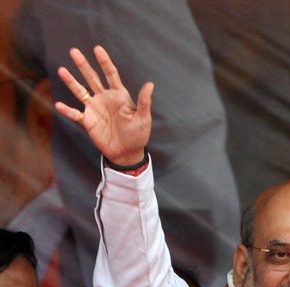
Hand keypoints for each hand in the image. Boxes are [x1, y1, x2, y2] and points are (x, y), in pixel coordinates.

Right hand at [55, 45, 153, 165]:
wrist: (127, 153)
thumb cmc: (138, 135)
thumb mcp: (143, 119)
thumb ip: (144, 102)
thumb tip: (150, 84)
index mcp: (119, 95)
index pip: (110, 74)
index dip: (104, 62)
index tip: (97, 49)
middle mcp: (105, 98)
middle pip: (92, 78)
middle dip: (83, 65)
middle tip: (74, 51)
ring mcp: (95, 109)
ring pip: (80, 91)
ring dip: (71, 82)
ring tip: (61, 70)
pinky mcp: (88, 121)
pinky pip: (75, 114)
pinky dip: (67, 111)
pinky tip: (59, 105)